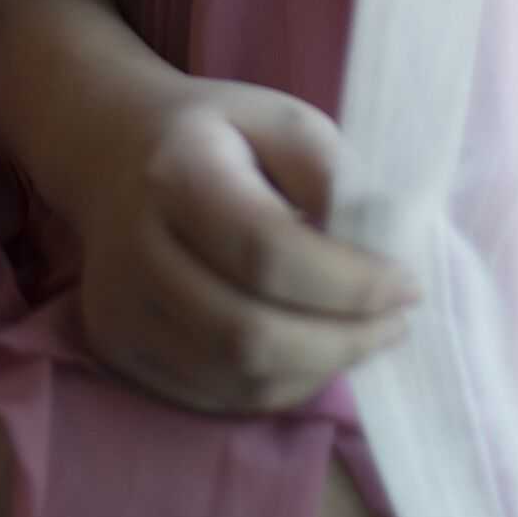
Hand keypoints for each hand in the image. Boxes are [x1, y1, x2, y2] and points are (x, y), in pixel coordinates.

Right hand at [64, 76, 422, 416]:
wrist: (109, 147)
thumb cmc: (216, 133)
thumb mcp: (283, 120)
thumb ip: (333, 175)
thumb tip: (381, 249)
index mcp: (177, 172)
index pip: (268, 252)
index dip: (349, 283)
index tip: (408, 284)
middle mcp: (134, 248)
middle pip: (247, 334)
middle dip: (341, 341)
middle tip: (395, 324)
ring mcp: (119, 308)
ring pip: (234, 379)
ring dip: (316, 370)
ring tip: (361, 335)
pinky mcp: (118, 348)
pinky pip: (214, 395)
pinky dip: (278, 384)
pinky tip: (310, 349)